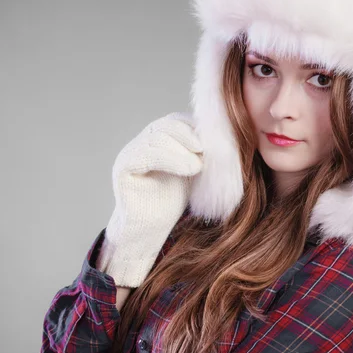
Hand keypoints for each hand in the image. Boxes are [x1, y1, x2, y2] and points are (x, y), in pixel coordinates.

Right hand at [96, 112, 202, 286]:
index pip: (180, 121)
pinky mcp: (123, 168)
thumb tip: (230, 136)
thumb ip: (203, 154)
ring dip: (184, 147)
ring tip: (200, 165)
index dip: (200, 127)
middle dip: (192, 135)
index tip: (219, 141)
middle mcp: (143, 142)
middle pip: (169, 124)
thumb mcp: (193, 172)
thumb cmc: (173, 202)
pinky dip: (171, 158)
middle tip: (209, 151)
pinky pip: (145, 154)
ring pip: (158, 136)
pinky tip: (191, 169)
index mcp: (160, 139)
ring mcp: (131, 152)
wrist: (150, 232)